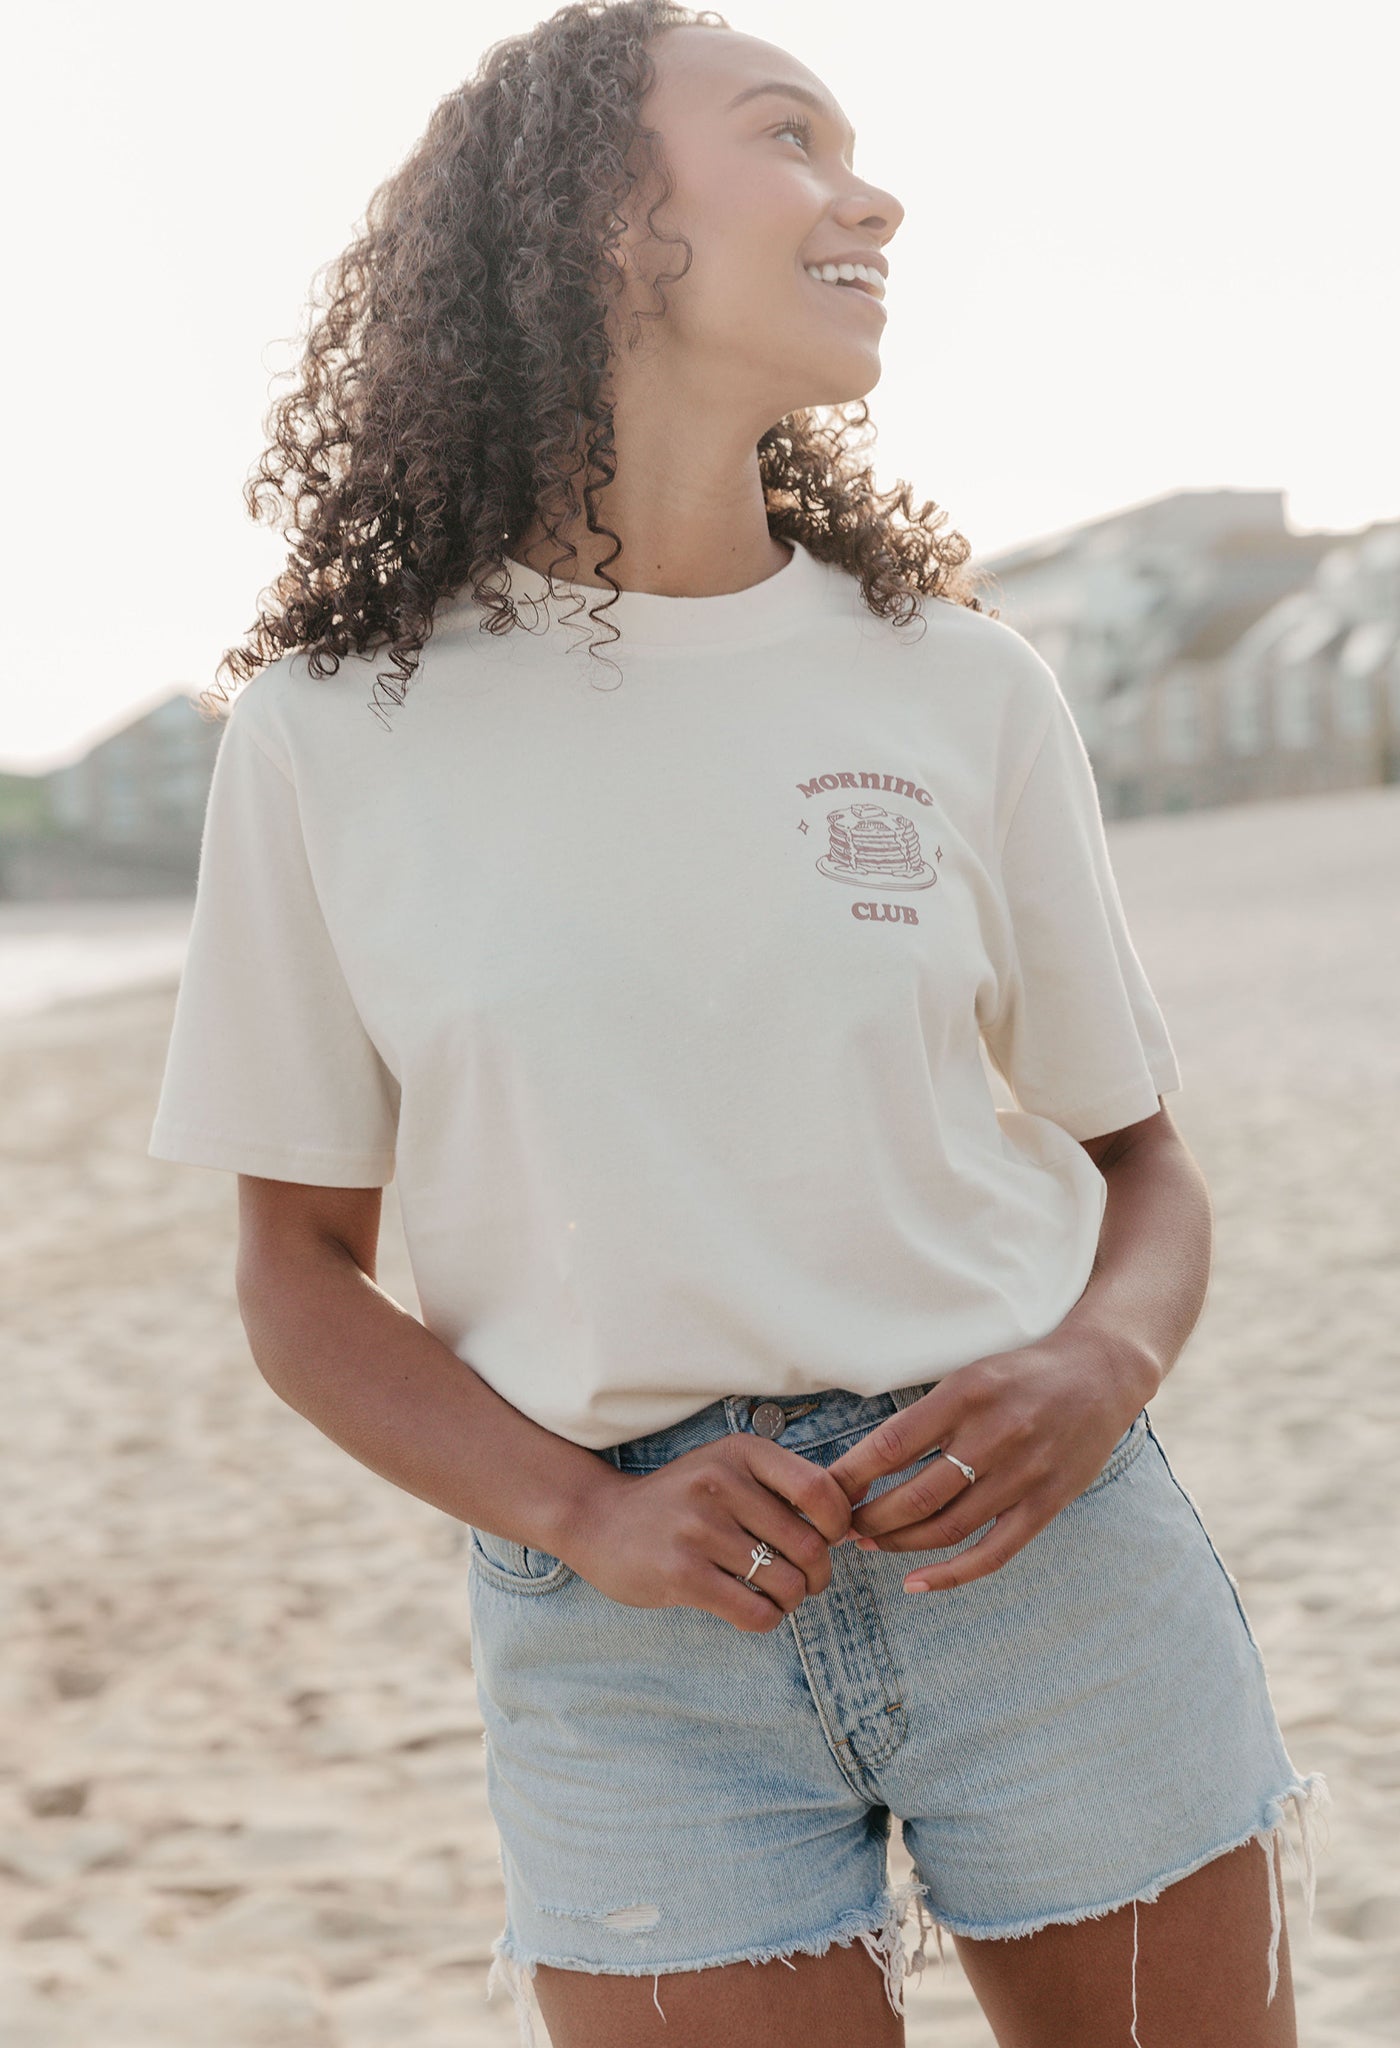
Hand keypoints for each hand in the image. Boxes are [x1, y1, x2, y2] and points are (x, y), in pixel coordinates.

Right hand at [558, 1435, 853, 1632]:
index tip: (826, 1539)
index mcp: (741, 1452)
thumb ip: (782, 1482)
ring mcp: (699, 1529)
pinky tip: (751, 1609)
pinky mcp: (681, 1574)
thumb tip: (854, 1507)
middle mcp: (721, 1484)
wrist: (598, 1520)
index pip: (822, 1491)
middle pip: (810, 1547)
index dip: (839, 1525)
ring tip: (775, 1595)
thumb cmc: (679, 1500)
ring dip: (791, 1600)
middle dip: (818, 1575)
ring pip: (786, 1584)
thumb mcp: (727, 1468)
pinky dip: (766, 1619)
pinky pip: (755, 1612)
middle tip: (804, 1581)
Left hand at [825, 1328, 1155, 1592]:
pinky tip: (916, 1583)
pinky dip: (951, 1574)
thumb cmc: (1021, 1373)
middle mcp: (995, 1435)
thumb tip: (864, 1460)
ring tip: (868, 1543)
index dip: (850, 1476)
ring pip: (948, 1528)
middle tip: (837, 1526)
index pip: (892, 1444)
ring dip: (899, 1543)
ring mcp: (1025, 1474)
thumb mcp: (968, 1376)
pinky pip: (993, 1552)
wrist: (1101, 1372)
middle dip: (868, 1519)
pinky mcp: (1048, 1502)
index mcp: (966, 1394)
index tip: (821, 1493)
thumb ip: (926, 1415)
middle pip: (916, 1496)